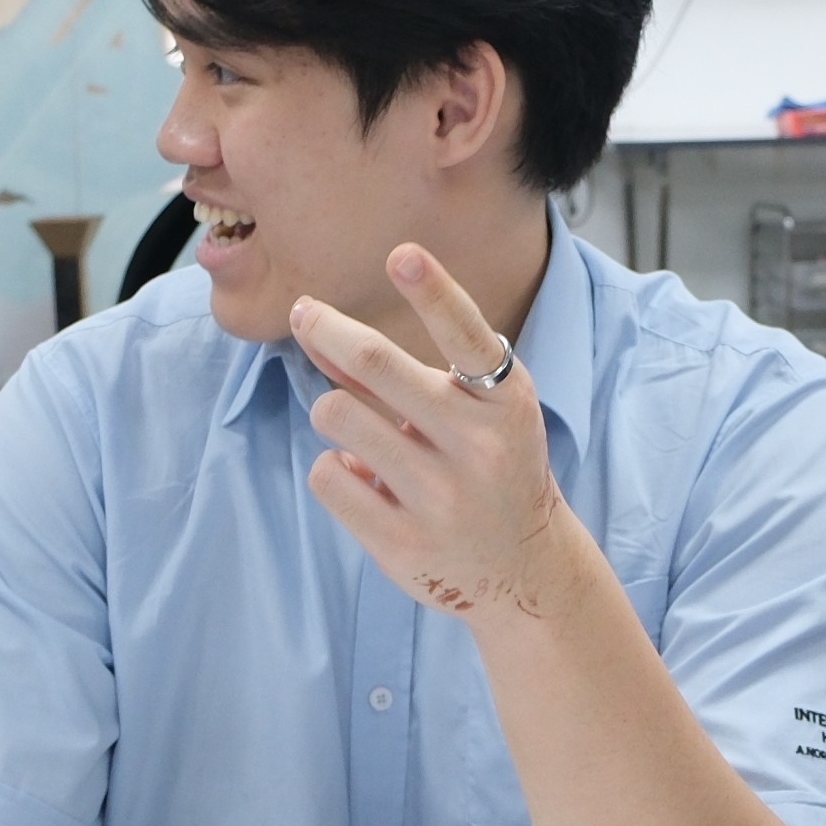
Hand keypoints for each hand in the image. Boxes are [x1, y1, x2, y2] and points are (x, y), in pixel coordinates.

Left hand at [288, 246, 589, 625]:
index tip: (402, 255)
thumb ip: (394, 372)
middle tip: (304, 312)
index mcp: (505, 403)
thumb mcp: (466, 412)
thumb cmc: (486, 466)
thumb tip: (316, 327)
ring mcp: (442, 499)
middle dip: (328, 329)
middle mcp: (480, 447)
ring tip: (358, 432)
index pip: (467, 339)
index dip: (434, 293)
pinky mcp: (403, 544)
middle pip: (377, 365)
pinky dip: (334, 469)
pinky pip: (327, 475)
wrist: (521, 570)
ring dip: (332, 412)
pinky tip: (366, 482)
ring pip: (336, 416)